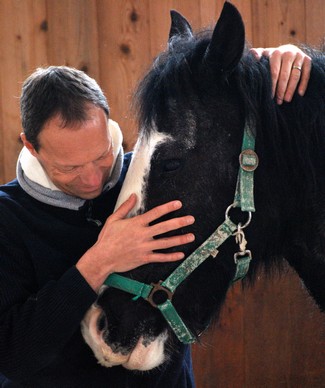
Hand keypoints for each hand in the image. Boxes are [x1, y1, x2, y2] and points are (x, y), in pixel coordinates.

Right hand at [76, 194, 194, 290]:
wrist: (102, 258)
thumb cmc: (107, 238)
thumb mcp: (114, 219)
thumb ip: (125, 207)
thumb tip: (134, 196)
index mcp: (136, 223)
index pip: (156, 213)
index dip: (168, 207)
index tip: (178, 204)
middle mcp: (143, 234)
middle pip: (165, 227)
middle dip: (180, 222)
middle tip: (191, 219)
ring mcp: (145, 247)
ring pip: (166, 243)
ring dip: (180, 239)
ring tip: (191, 236)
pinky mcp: (144, 258)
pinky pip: (160, 257)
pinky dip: (171, 257)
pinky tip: (181, 254)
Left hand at [250, 44, 311, 104]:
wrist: (287, 50)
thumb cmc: (272, 57)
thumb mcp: (263, 55)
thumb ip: (255, 54)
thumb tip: (256, 58)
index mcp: (276, 53)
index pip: (274, 72)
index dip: (272, 85)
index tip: (270, 96)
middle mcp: (288, 53)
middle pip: (285, 75)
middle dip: (281, 89)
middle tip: (279, 101)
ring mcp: (299, 56)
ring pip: (295, 75)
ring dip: (291, 89)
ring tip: (287, 100)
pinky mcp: (307, 59)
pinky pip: (306, 74)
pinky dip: (303, 84)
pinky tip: (299, 94)